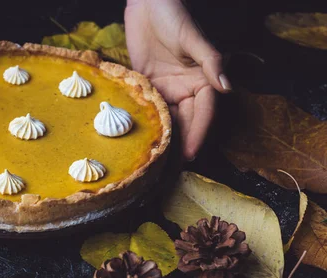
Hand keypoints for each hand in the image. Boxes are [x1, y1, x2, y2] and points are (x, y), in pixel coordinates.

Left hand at [124, 0, 230, 159]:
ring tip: (157, 162)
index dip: (198, 133)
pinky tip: (141, 140)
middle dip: (181, 144)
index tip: (190, 154)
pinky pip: (151, 109)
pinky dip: (149, 124)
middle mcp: (186, 87)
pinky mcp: (148, 85)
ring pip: (169, 119)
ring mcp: (167, 88)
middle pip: (187, 121)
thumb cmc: (173, 14)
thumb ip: (211, 61)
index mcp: (202, 79)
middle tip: (171, 169)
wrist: (147, 3)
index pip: (204, 111)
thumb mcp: (193, 37)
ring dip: (165, 139)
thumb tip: (227, 87)